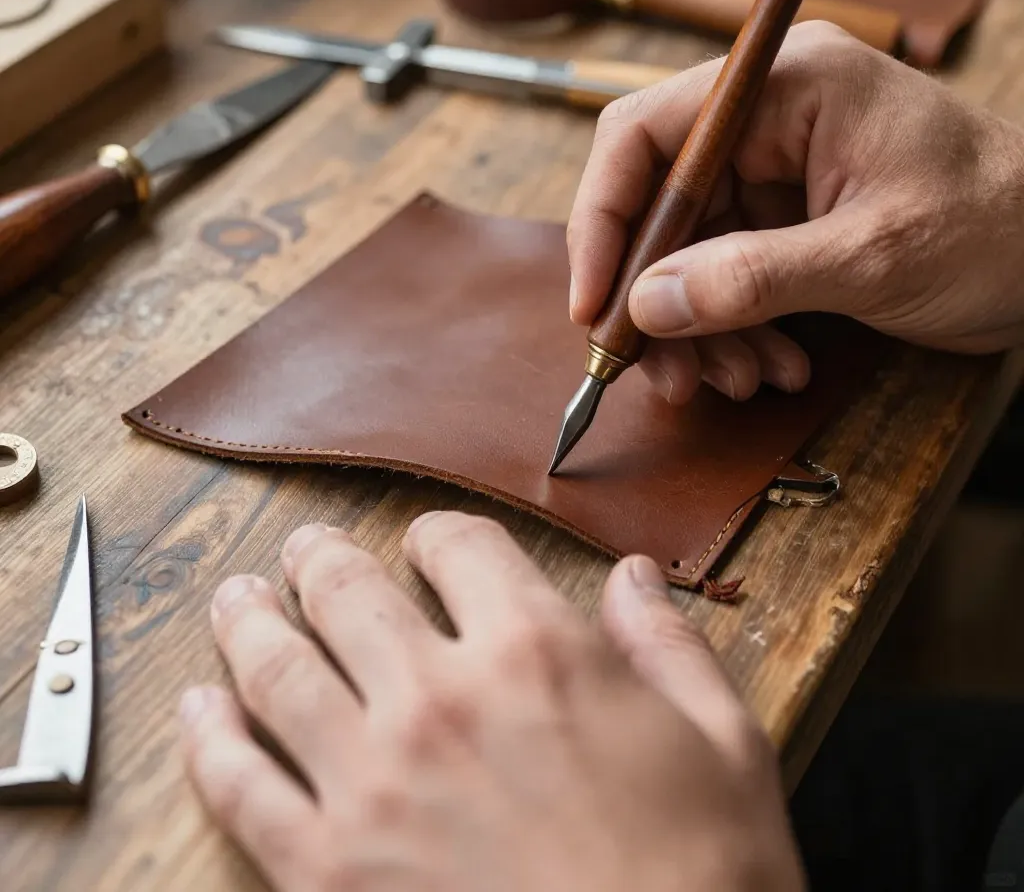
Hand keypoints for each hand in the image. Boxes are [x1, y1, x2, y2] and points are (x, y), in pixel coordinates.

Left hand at [181, 512, 804, 891]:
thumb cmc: (704, 877)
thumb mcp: (724, 743)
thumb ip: (668, 646)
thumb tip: (633, 578)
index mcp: (536, 652)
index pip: (460, 546)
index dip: (439, 536)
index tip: (430, 546)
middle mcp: (441, 699)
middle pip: (349, 591)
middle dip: (320, 560)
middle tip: (302, 553)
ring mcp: (372, 784)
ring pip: (278, 669)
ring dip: (248, 622)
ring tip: (236, 600)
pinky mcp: (327, 872)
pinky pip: (241, 788)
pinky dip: (208, 740)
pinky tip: (197, 710)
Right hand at [568, 22, 1023, 405]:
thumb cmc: (999, 226)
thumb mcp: (871, 256)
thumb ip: (751, 279)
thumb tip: (646, 305)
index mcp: (786, 87)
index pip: (645, 134)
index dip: (604, 219)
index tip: (593, 303)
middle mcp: (768, 121)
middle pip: (658, 207)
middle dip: (654, 298)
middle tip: (661, 372)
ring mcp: (775, 173)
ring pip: (685, 254)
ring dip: (696, 330)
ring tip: (735, 381)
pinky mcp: (784, 221)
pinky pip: (723, 278)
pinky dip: (733, 332)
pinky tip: (770, 366)